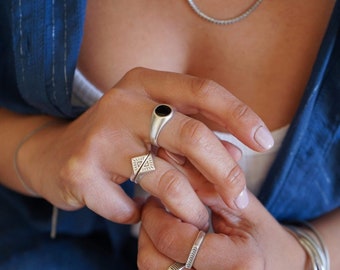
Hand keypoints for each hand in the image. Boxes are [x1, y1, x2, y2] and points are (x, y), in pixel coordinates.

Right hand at [19, 67, 272, 226]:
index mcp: (143, 83)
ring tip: (195, 218)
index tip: (263, 142)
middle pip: (191, 135)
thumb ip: (192, 134)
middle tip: (240, 197)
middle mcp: (121, 103)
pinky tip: (137, 214)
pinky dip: (140, 217)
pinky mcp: (81, 172)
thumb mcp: (152, 125)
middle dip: (225, 172)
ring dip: (190, 207)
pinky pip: (129, 207)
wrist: (54, 154)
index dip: (238, 115)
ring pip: (166, 179)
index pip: (202, 90)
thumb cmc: (116, 139)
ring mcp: (99, 137)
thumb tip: (236, 156)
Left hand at [138, 193, 307, 269]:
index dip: (156, 214)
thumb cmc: (262, 235)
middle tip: (155, 208)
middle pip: (153, 260)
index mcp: (239, 262)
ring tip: (163, 223)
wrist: (279, 267)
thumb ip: (206, 185)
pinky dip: (156, 255)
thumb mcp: (240, 205)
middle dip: (148, 229)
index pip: (173, 239)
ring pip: (151, 269)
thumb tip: (169, 159)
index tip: (157, 196)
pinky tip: (168, 240)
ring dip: (148, 242)